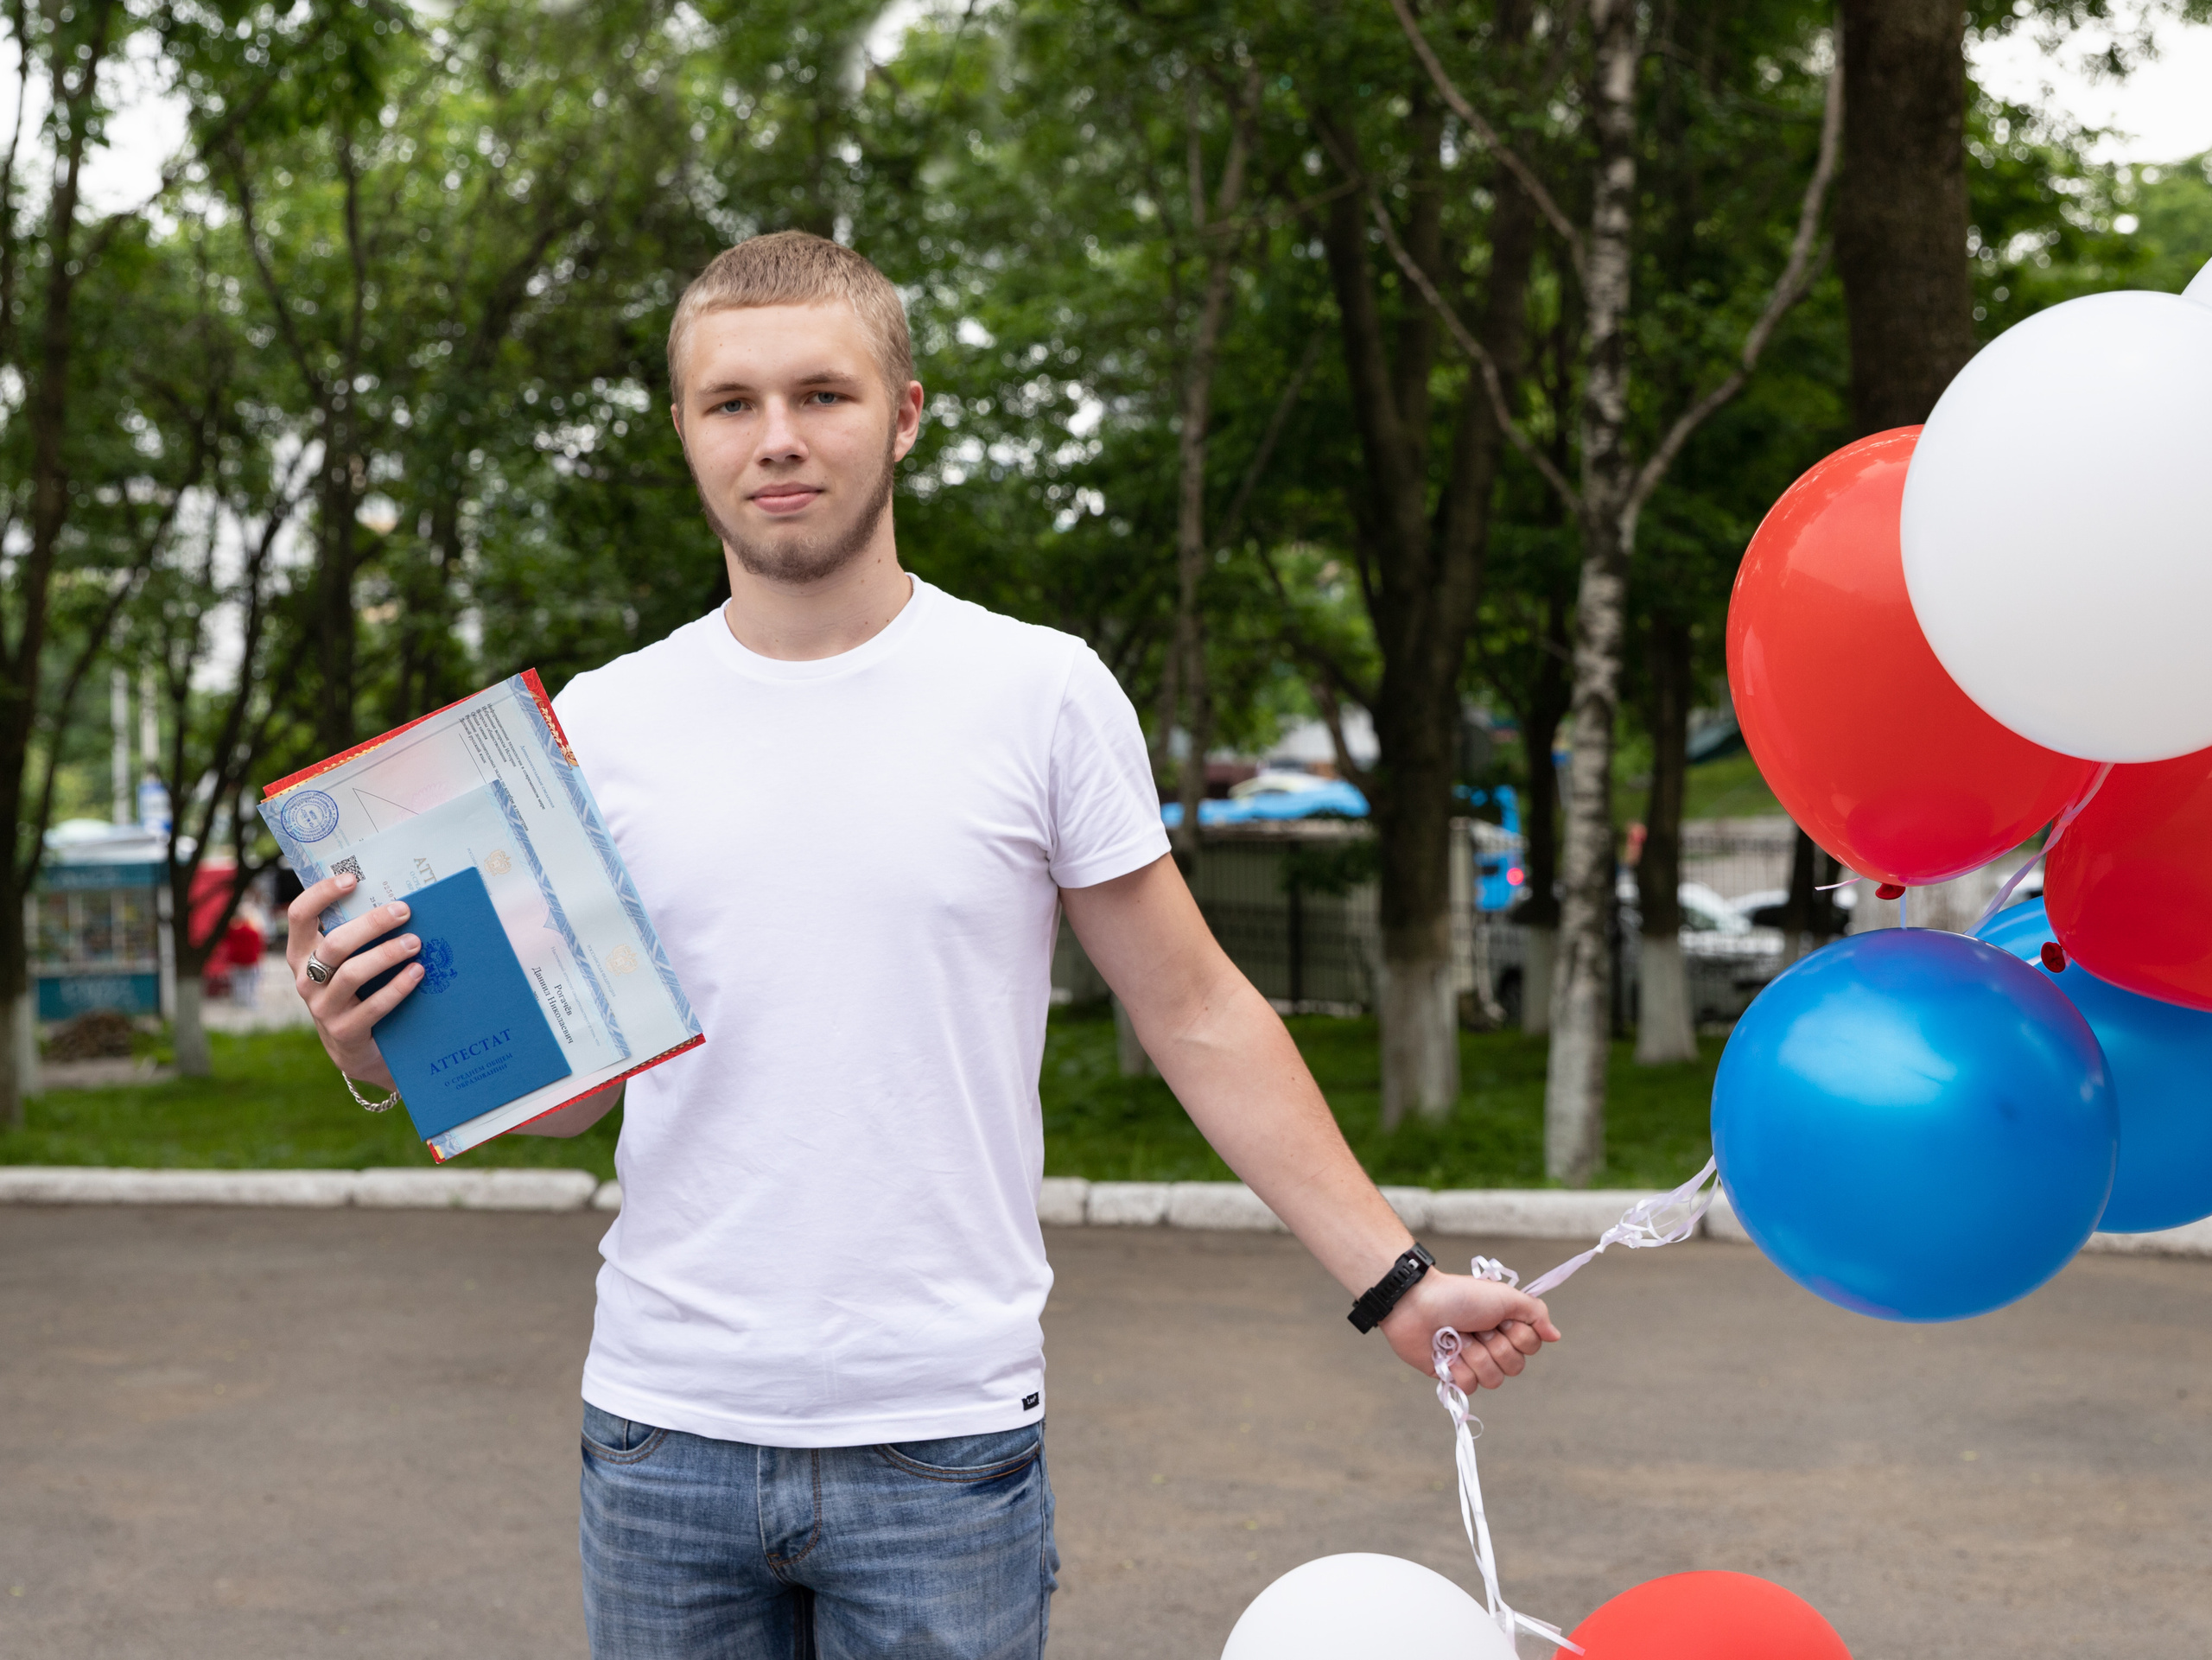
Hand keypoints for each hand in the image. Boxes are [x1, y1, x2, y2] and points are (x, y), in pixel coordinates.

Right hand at [285, 871, 423, 1089]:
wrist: (359, 1048)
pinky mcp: (344, 1031)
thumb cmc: (359, 990)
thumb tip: (397, 896)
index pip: (299, 916)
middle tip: (404, 910)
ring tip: (415, 942)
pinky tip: (418, 972)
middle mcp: (306, 980)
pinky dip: (398, 987)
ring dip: (386, 954)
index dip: (321, 894)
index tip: (353, 879)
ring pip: (352, 974)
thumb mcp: (350, 961)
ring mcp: (322, 1008)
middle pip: (334, 944)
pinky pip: (372, 1006)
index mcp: (302, 954)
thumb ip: (358, 935)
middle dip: (371, 924)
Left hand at [1380, 1270, 1561, 1392]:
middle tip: (1476, 1327)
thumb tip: (1555, 1336)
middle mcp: (1493, 1346)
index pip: (1531, 1347)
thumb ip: (1535, 1313)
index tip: (1499, 1318)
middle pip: (1515, 1367)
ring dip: (1475, 1356)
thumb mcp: (1504, 1296)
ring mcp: (1473, 1362)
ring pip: (1493, 1380)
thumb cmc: (1460, 1296)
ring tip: (1458, 1338)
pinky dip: (1457, 1368)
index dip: (1517, 1335)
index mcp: (1506, 1326)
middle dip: (1494, 1346)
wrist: (1417, 1304)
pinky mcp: (1453, 1375)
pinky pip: (1469, 1387)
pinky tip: (1446, 1352)